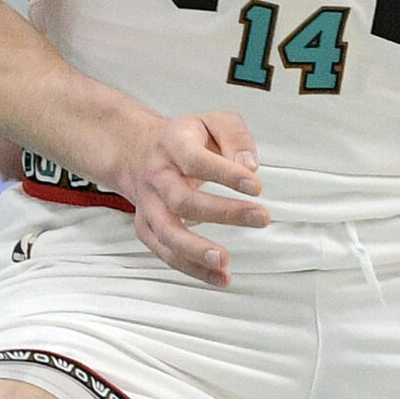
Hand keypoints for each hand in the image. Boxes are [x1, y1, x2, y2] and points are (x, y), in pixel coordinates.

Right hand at [104, 109, 266, 285]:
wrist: (139, 151)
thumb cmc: (185, 139)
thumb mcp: (213, 122)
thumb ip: (235, 137)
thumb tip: (249, 166)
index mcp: (173, 143)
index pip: (195, 160)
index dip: (225, 174)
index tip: (255, 186)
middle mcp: (157, 175)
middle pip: (182, 200)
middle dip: (223, 212)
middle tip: (260, 218)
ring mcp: (149, 204)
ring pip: (167, 232)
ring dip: (196, 250)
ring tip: (225, 261)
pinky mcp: (146, 226)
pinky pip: (165, 252)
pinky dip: (192, 268)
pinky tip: (219, 276)